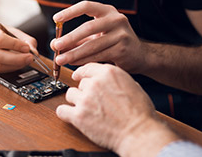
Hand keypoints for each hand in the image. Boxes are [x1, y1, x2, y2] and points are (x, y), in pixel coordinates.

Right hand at [0, 20, 35, 71]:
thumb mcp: (12, 31)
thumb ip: (26, 40)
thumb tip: (34, 52)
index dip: (15, 45)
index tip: (27, 48)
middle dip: (16, 59)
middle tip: (29, 58)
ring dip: (14, 65)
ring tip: (24, 61)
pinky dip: (8, 69)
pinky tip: (15, 65)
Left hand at [51, 1, 145, 72]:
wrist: (140, 56)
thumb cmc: (114, 43)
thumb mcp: (96, 36)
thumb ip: (76, 39)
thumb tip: (55, 44)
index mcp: (107, 11)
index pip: (87, 5)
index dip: (70, 11)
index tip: (56, 19)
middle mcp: (116, 19)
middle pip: (88, 27)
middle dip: (70, 37)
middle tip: (56, 45)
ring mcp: (121, 34)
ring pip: (92, 45)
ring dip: (74, 53)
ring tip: (61, 59)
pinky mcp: (122, 49)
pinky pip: (98, 55)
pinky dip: (84, 60)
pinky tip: (74, 63)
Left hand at [56, 63, 178, 155]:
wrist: (138, 132)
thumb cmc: (140, 113)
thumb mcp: (131, 85)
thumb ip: (115, 80)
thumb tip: (107, 81)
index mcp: (108, 73)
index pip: (87, 68)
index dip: (82, 74)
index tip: (78, 77)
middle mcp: (95, 83)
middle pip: (80, 83)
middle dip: (85, 92)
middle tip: (94, 102)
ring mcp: (85, 99)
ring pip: (70, 94)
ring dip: (76, 101)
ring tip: (87, 110)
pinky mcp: (78, 116)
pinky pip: (62, 110)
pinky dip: (66, 113)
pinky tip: (72, 115)